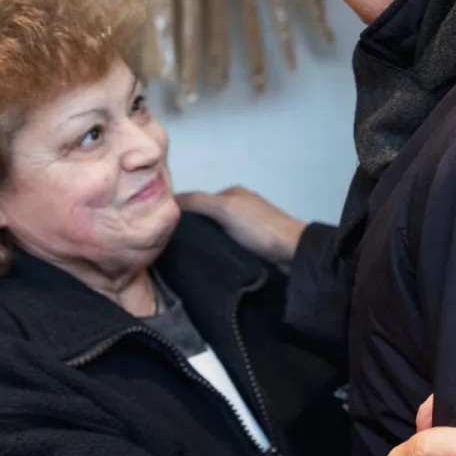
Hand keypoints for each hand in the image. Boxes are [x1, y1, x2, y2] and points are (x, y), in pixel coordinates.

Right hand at [176, 186, 306, 263]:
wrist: (292, 252)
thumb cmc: (257, 227)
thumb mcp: (224, 208)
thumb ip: (197, 201)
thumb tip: (168, 200)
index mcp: (233, 194)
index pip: (198, 200)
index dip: (181, 212)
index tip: (163, 229)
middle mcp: (240, 206)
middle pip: (207, 217)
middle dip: (192, 229)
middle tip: (172, 247)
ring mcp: (248, 227)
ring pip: (217, 233)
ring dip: (205, 243)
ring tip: (187, 258)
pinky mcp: (254, 245)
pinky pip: (228, 246)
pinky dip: (218, 251)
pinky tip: (208, 262)